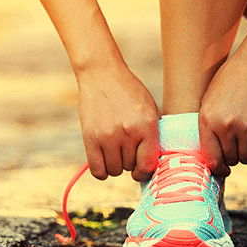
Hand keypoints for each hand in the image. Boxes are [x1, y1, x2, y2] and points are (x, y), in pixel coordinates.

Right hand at [76, 64, 159, 181]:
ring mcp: (108, 136)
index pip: (148, 164)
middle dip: (129, 162)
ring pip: (114, 170)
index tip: (140, 169)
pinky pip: (97, 169)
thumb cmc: (129, 92)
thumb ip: (155, 134)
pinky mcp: (90, 137)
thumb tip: (156, 163)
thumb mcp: (150, 109)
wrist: (102, 74)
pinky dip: (101, 171)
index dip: (144, 171)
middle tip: (126, 150)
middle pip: (130, 167)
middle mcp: (129, 133)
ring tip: (115, 152)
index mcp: (148, 126)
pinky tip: (104, 162)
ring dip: (115, 165)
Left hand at [198, 47, 246, 176]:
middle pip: (230, 160)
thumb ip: (208, 128)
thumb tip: (211, 157)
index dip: (217, 168)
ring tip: (244, 136)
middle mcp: (227, 127)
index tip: (221, 169)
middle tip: (234, 145)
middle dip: (232, 156)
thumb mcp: (208, 102)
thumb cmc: (229, 81)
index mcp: (208, 120)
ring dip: (246, 152)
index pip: (211, 158)